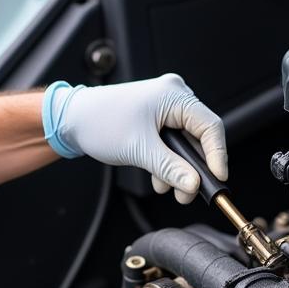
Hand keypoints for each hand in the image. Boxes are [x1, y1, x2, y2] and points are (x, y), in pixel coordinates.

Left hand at [42, 74, 226, 202]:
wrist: (71, 119)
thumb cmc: (99, 123)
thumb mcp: (139, 150)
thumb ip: (170, 169)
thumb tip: (193, 185)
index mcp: (174, 95)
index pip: (210, 126)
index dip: (217, 155)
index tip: (217, 179)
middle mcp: (174, 95)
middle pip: (199, 136)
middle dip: (192, 167)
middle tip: (188, 192)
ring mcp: (165, 105)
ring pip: (185, 142)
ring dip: (177, 168)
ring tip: (166, 187)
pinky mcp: (156, 116)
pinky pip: (172, 141)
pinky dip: (167, 160)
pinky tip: (157, 176)